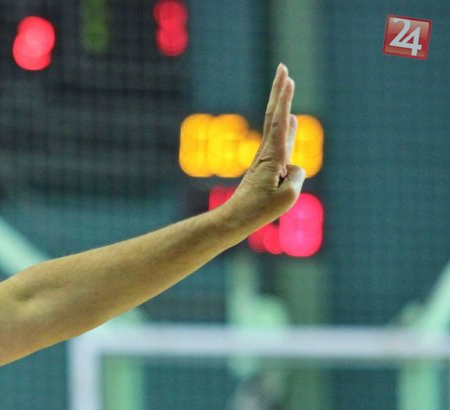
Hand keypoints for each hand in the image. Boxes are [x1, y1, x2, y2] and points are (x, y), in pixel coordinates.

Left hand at [227, 63, 304, 230]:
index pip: (279, 122)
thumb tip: (292, 168)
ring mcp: (266, 159)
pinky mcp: (266, 168)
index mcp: (273, 156)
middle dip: (279, 91)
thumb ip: (297, 176)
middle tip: (282, 68)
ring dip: (282, 104)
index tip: (288, 78)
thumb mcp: (288, 196)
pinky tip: (290, 121)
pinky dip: (286, 127)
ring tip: (287, 86)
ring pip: (276, 126)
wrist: (235, 219)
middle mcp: (267, 153)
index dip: (284, 98)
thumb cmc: (260, 210)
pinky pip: (280, 143)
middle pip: (273, 115)